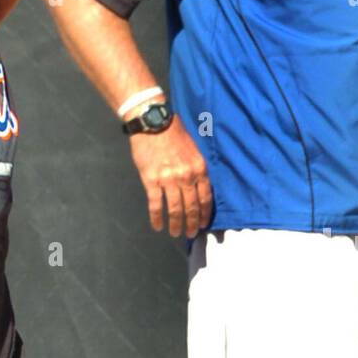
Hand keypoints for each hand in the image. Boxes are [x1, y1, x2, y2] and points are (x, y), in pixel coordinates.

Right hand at [129, 117, 212, 237]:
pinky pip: (155, 204)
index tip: (204, 224)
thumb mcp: (193, 149)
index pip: (206, 197)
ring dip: (175, 224)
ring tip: (175, 233)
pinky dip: (157, 218)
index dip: (205, 213)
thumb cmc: (173, 132)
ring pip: (175, 209)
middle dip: (192, 223)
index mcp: (199, 168)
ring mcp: (169, 180)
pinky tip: (157, 226)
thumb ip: (196, 168)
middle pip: (192, 206)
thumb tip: (197, 186)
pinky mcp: (152, 181)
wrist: (153, 123)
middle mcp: (186, 176)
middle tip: (191, 234)